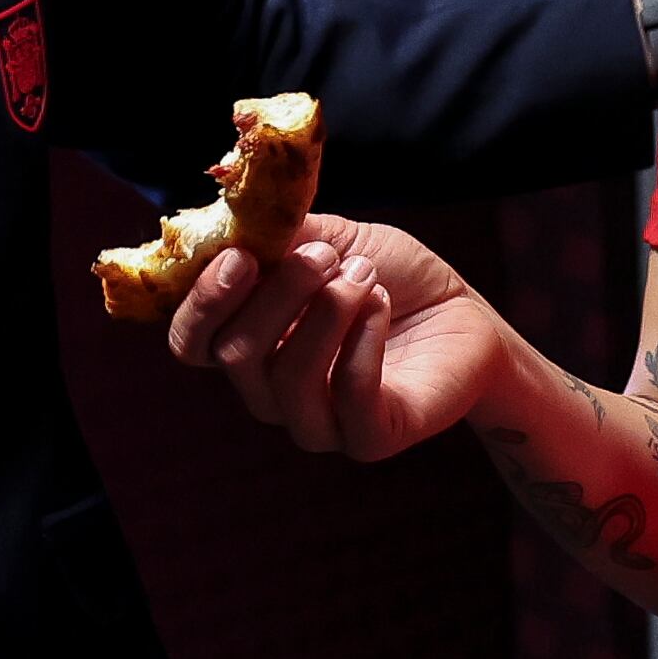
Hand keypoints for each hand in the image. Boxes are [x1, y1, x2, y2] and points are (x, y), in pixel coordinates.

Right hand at [161, 214, 520, 457]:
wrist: (465, 315)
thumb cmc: (390, 277)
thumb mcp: (330, 239)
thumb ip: (278, 235)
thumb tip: (232, 220)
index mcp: (249, 344)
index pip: (192, 342)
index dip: (203, 302)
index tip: (240, 256)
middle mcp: (271, 393)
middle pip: (237, 356)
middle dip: (279, 294)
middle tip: (324, 254)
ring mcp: (318, 423)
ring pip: (288, 379)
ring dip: (327, 312)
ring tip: (366, 275)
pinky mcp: (370, 438)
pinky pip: (350, 396)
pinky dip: (364, 339)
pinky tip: (384, 303)